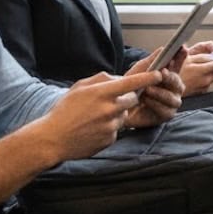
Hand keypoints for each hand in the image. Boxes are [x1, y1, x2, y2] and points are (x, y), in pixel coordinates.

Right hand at [42, 71, 160, 160]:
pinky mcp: (110, 139)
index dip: (148, 78)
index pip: (132, 83)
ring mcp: (111, 125)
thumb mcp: (80, 87)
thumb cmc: (64, 110)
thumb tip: (118, 79)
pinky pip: (117, 129)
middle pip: (132, 99)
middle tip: (110, 100)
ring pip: (124, 115)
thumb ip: (102, 80)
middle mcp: (110, 109)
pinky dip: (109, 127)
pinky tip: (93, 128)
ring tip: (95, 117)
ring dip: (116, 113)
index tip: (159, 74)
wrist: (53, 139)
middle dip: (126, 97)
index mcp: (102, 93)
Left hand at [124, 54, 184, 127]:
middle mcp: (173, 89)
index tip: (182, 49)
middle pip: (178, 82)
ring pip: (173, 98)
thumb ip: (152, 60)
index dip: (181, 57)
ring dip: (159, 93)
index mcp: (168, 75)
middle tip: (162, 73)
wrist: (120, 106)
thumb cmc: (131, 87)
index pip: (178, 64)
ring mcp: (171, 102)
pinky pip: (166, 110)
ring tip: (146, 90)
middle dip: (170, 77)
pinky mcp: (166, 115)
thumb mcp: (140, 71)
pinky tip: (146, 100)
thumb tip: (163, 48)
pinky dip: (155, 104)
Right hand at [180, 41, 212, 95]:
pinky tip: (195, 76)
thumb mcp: (187, 58)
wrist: (168, 90)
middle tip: (205, 60)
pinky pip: (209, 81)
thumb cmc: (175, 74)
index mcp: (203, 69)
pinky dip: (205, 77)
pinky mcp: (203, 91)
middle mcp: (206, 79)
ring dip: (210, 70)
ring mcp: (205, 86)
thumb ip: (202, 54)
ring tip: (197, 69)